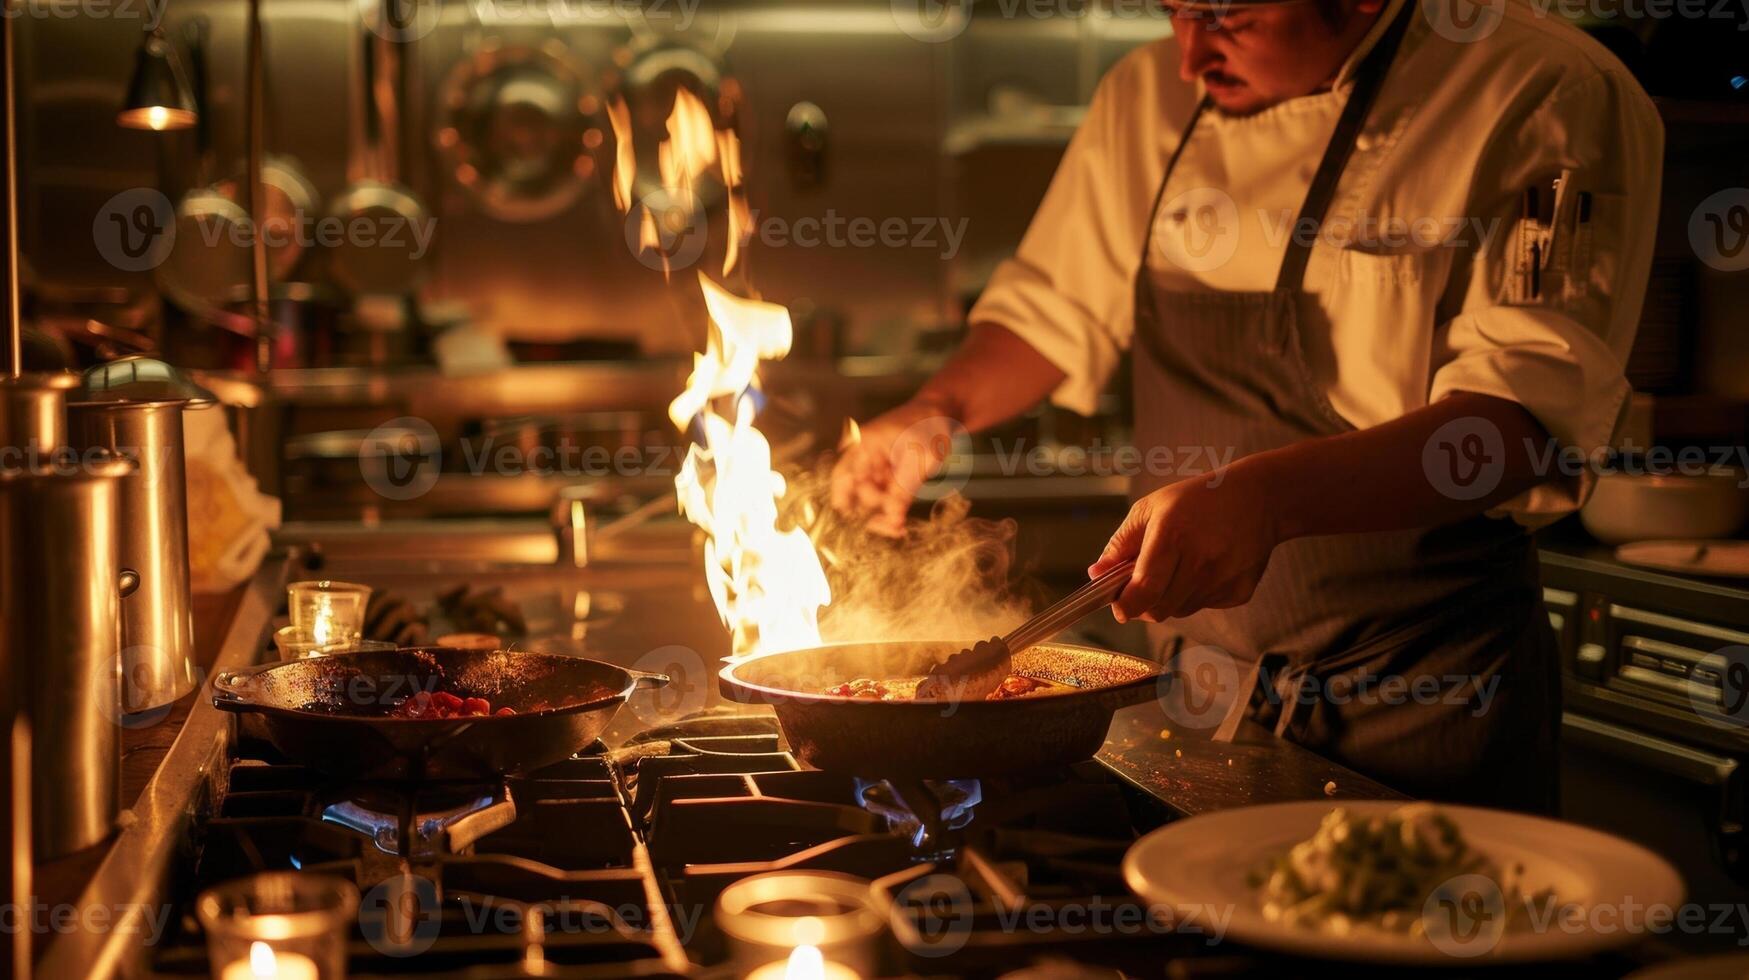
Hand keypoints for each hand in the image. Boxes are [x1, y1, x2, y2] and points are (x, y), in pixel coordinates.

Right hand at [829, 400, 960, 536]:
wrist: (941, 413)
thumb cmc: (929, 426)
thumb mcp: (919, 458)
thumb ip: (903, 489)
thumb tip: (892, 519)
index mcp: (862, 446)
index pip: (842, 479)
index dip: (848, 504)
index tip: (861, 525)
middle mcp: (862, 458)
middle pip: (854, 493)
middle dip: (870, 514)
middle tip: (892, 527)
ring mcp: (873, 468)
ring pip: (868, 500)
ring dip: (881, 517)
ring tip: (898, 529)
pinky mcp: (885, 477)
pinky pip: (882, 499)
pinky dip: (890, 512)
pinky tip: (899, 525)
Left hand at [1087, 461, 1282, 623]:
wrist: (1259, 499)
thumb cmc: (1198, 500)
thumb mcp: (1151, 508)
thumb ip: (1121, 543)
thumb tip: (1096, 574)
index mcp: (1173, 536)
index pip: (1144, 590)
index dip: (1126, 606)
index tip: (1119, 606)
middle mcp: (1201, 561)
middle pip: (1159, 609)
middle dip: (1144, 603)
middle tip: (1144, 582)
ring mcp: (1223, 579)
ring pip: (1180, 610)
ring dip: (1169, 597)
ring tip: (1181, 564)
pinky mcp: (1239, 592)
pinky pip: (1204, 606)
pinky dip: (1196, 594)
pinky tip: (1206, 566)